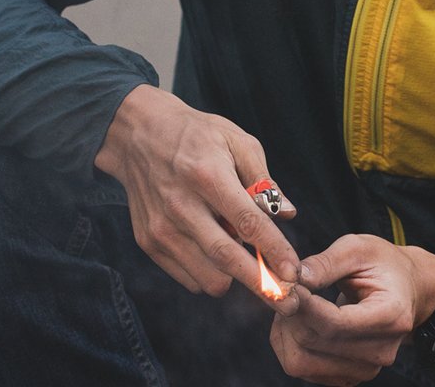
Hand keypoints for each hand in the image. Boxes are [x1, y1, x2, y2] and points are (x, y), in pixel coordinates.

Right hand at [93, 84, 299, 310]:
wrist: (139, 135)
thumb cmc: (197, 135)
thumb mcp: (237, 141)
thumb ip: (263, 180)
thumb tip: (287, 213)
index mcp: (207, 175)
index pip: (247, 222)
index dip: (274, 250)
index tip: (295, 272)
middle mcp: (181, 205)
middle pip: (226, 258)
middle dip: (261, 284)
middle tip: (288, 300)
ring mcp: (161, 228)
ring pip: (209, 277)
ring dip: (235, 276)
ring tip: (244, 253)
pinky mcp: (148, 242)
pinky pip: (189, 278)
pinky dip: (210, 273)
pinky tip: (215, 246)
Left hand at [270, 233, 434, 385]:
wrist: (407, 289)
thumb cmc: (383, 264)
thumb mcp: (358, 248)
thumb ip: (326, 262)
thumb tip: (294, 277)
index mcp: (391, 315)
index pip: (335, 323)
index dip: (304, 306)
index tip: (286, 285)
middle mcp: (381, 350)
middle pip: (316, 343)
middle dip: (291, 314)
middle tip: (285, 287)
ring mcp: (366, 368)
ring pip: (302, 363)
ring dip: (285, 332)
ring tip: (291, 303)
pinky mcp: (349, 375)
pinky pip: (304, 369)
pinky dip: (290, 345)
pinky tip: (298, 319)